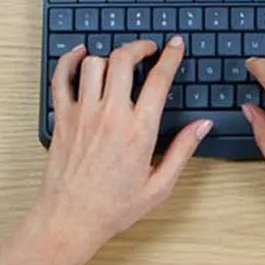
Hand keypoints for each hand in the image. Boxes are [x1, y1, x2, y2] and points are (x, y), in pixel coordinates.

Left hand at [0, 36, 211, 264]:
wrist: (70, 219)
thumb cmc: (112, 207)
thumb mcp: (159, 185)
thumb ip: (183, 150)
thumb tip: (202, 126)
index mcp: (139, 131)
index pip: (159, 79)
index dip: (170, 56)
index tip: (174, 45)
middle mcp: (110, 116)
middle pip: (123, 60)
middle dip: (139, 46)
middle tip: (148, 49)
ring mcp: (83, 114)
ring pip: (94, 64)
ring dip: (109, 57)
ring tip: (119, 62)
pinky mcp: (62, 118)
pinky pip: (61, 78)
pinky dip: (69, 60)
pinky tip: (80, 55)